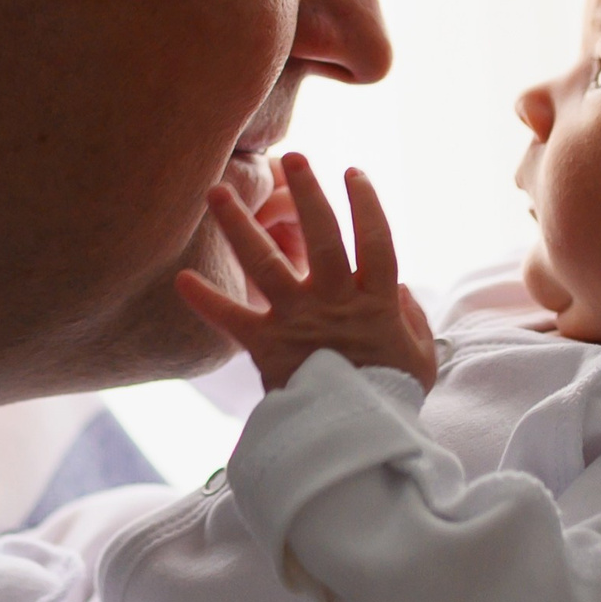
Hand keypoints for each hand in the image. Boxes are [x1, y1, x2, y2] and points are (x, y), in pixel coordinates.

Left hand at [177, 154, 438, 391]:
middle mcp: (334, 301)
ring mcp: (298, 320)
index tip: (353, 173)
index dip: (366, 204)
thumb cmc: (392, 400)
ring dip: (239, 224)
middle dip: (307, 193)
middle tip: (293, 157)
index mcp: (375, 302)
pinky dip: (206, 300)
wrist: (358, 444)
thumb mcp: (420, 357)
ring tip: (217, 190)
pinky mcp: (267, 346)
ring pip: (265, 262)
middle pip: (320, 236)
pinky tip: (181, 277)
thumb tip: (394, 286)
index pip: (374, 240)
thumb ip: (409, 315)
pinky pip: (232, 319)